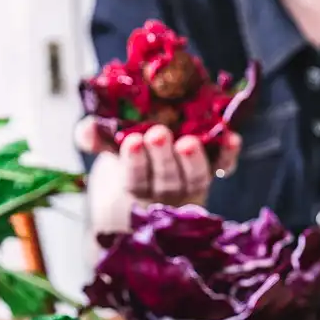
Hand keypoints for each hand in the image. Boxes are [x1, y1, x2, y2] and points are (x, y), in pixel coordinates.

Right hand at [75, 118, 240, 205]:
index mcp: (136, 187)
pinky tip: (232, 139)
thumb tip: (86, 128)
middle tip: (158, 134)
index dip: (135, 163)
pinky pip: (222, 168)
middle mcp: (166, 191)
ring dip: (193, 160)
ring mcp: (190, 184)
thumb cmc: (124, 167)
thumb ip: (95, 140)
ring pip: (194, 178)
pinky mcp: (211, 173)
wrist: (151, 179)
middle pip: (167, 181)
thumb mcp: (106, 155)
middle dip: (162, 158)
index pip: (136, 181)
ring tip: (189, 141)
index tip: (132, 142)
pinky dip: (227, 156)